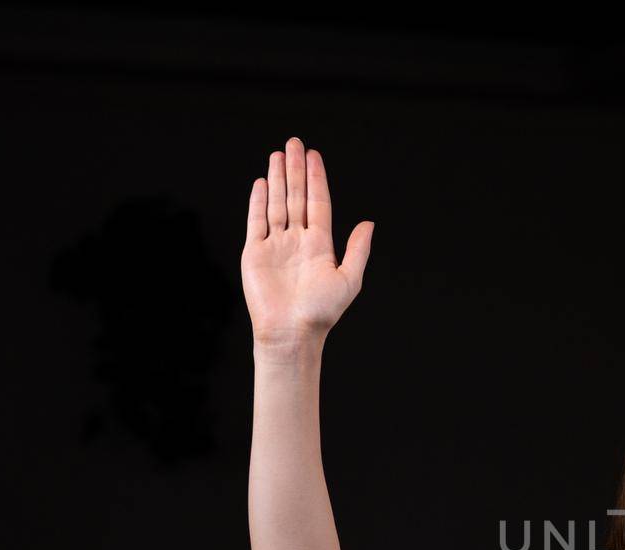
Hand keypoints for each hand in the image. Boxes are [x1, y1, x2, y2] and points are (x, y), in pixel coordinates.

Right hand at [241, 136, 372, 348]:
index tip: (315, 155)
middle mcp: (298, 241)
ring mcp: (276, 245)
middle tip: (295, 143)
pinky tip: (262, 183)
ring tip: (278, 154)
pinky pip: (257, 221)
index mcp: (320, 245)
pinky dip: (258, 202)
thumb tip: (369, 223)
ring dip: (278, 179)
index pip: (318, 203)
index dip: (317, 179)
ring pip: (277, 204)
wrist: (292, 332)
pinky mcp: (256, 252)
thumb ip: (358, 250)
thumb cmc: (321, 312)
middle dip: (296, 170)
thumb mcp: (349, 279)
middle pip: (297, 197)